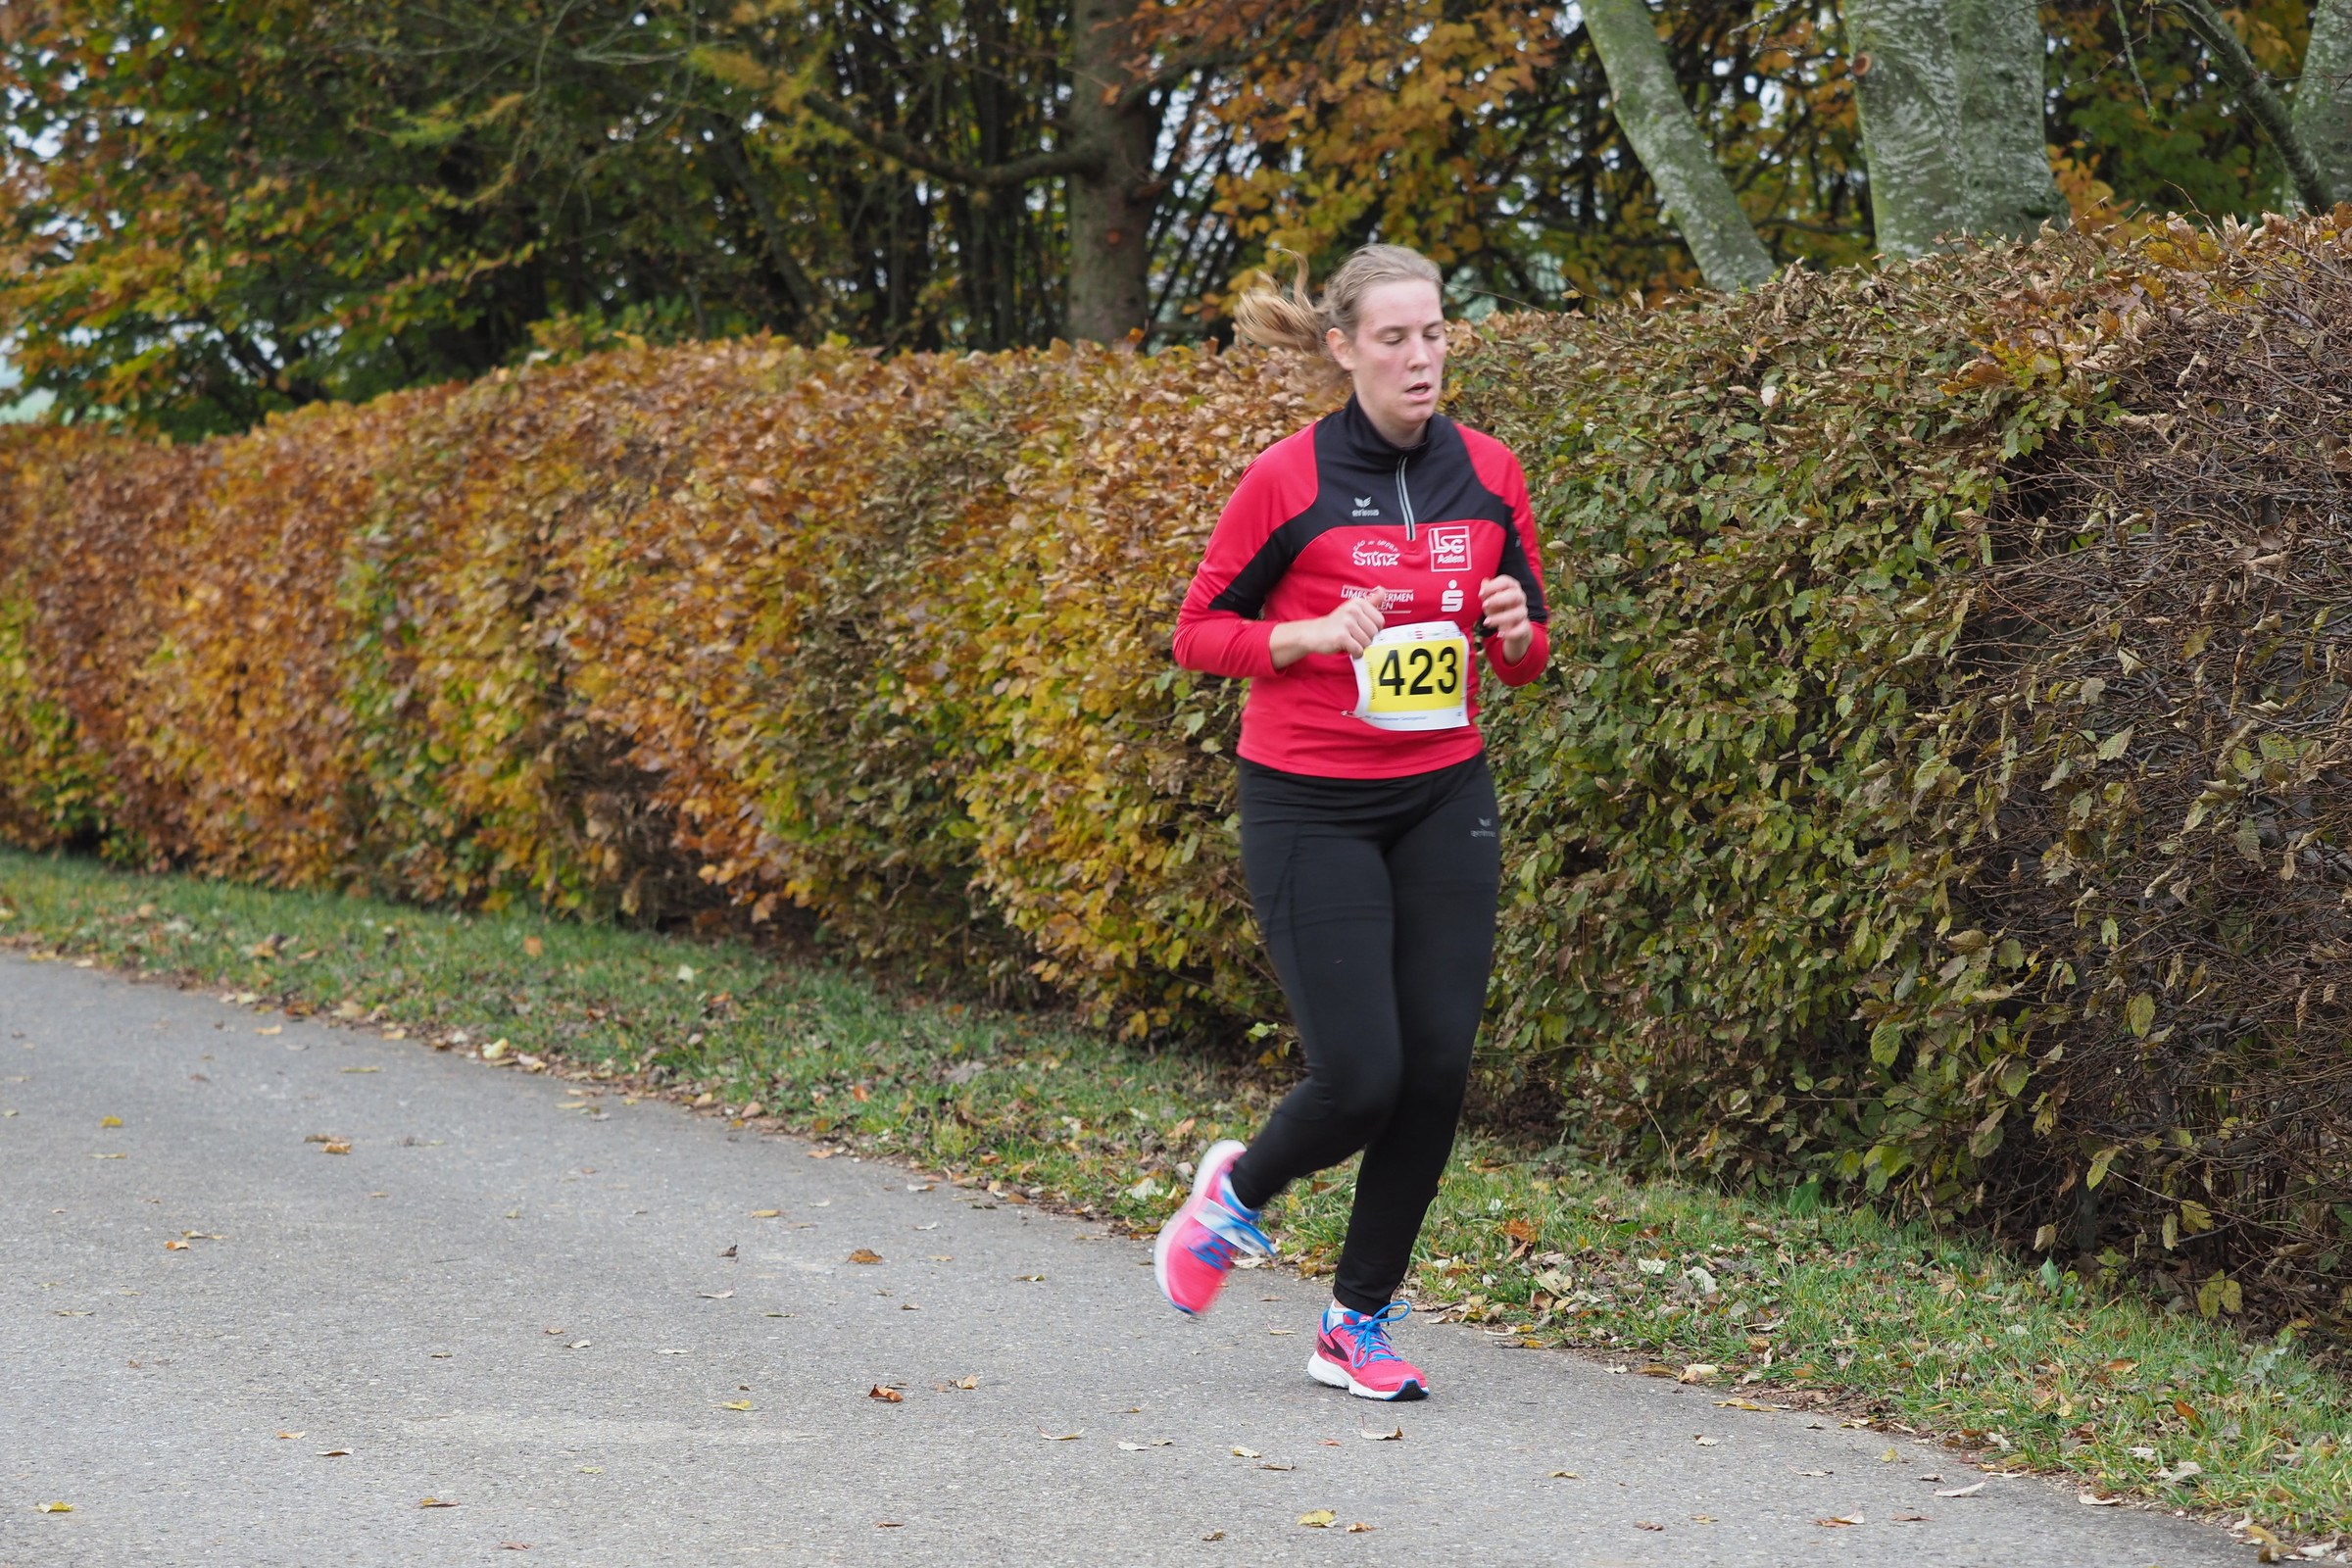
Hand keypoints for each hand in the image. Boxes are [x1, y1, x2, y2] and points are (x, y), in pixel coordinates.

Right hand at [1269, 593, 1385, 668]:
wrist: (1315, 633)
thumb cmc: (1337, 623)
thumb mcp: (1354, 608)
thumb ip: (1370, 601)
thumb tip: (1382, 589)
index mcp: (1359, 603)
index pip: (1379, 621)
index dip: (1374, 630)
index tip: (1362, 629)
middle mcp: (1353, 610)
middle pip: (1374, 632)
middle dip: (1367, 639)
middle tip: (1355, 637)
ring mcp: (1346, 623)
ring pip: (1367, 642)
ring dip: (1360, 646)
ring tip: (1350, 642)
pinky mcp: (1341, 636)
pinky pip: (1358, 649)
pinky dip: (1355, 653)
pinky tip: (1348, 649)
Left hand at [1479, 575, 1531, 663]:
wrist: (1511, 628)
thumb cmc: (1499, 609)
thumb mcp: (1490, 601)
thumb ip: (1487, 593)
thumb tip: (1485, 581)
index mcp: (1511, 588)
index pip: (1506, 581)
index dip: (1493, 586)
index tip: (1480, 594)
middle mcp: (1519, 599)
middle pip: (1514, 595)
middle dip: (1498, 600)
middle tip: (1484, 606)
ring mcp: (1523, 613)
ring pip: (1517, 613)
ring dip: (1500, 618)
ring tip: (1486, 622)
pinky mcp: (1524, 627)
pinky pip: (1522, 629)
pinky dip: (1511, 633)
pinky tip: (1500, 634)